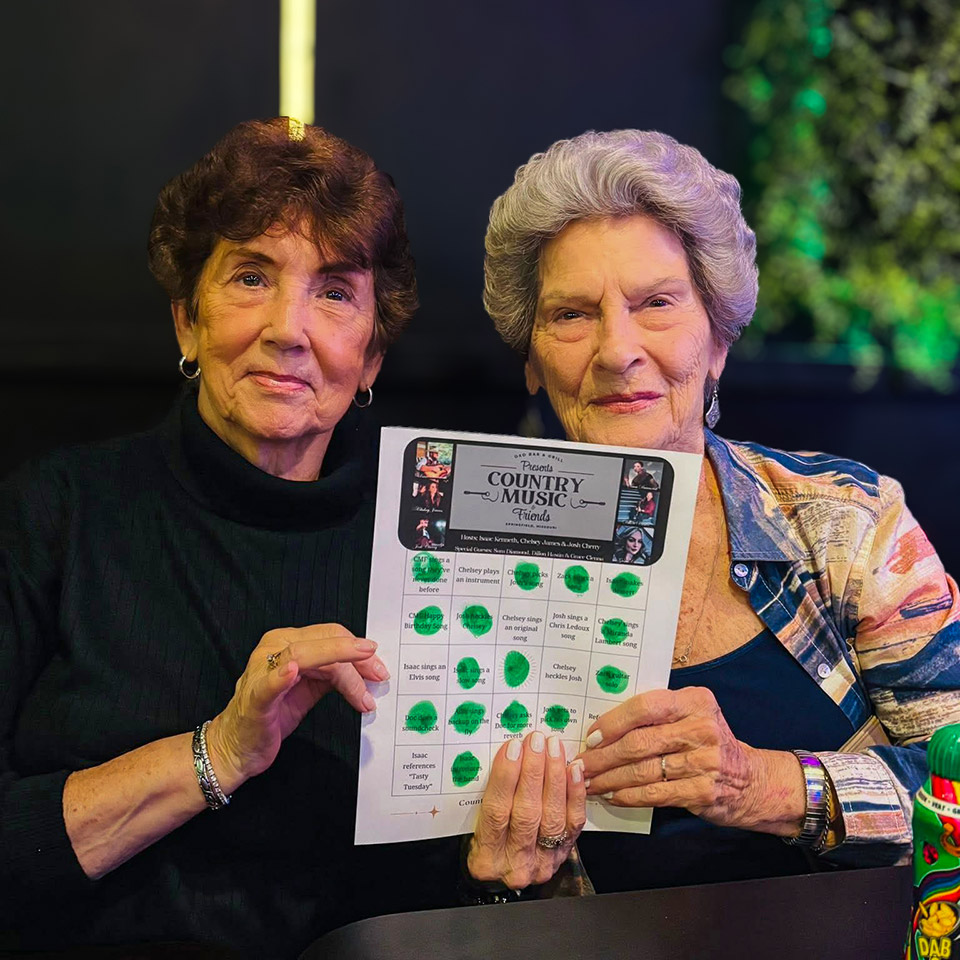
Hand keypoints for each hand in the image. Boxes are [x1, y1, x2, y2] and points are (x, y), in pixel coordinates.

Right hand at [206, 623, 387, 789]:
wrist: (237, 746)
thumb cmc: (271, 714)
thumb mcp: (309, 688)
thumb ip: (333, 674)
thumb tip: (367, 668)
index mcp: (286, 643)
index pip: (329, 635)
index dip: (357, 649)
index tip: (378, 666)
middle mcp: (273, 649)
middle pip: (322, 641)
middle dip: (355, 658)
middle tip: (378, 675)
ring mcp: (261, 671)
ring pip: (304, 655)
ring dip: (340, 670)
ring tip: (360, 689)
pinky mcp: (255, 698)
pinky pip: (268, 683)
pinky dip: (281, 676)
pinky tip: (292, 672)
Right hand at [467, 732, 585, 889]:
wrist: (507, 868)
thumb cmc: (489, 838)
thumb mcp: (476, 823)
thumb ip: (490, 795)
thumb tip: (510, 753)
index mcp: (485, 858)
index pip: (496, 812)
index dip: (505, 777)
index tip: (512, 748)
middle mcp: (515, 865)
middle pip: (526, 813)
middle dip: (533, 771)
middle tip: (536, 741)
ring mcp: (543, 862)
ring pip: (552, 816)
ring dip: (554, 776)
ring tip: (553, 748)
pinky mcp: (563, 855)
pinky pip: (573, 822)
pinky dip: (574, 792)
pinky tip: (573, 768)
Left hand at [578, 687, 804, 833]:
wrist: (752, 781)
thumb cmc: (708, 744)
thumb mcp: (690, 716)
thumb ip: (656, 715)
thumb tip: (603, 726)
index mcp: (695, 701)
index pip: (645, 706)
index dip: (612, 722)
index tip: (591, 736)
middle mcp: (702, 728)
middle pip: (639, 741)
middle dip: (603, 756)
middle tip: (580, 764)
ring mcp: (705, 761)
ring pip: (643, 770)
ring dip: (610, 778)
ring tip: (589, 782)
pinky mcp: (704, 791)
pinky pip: (655, 793)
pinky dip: (629, 796)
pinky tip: (613, 796)